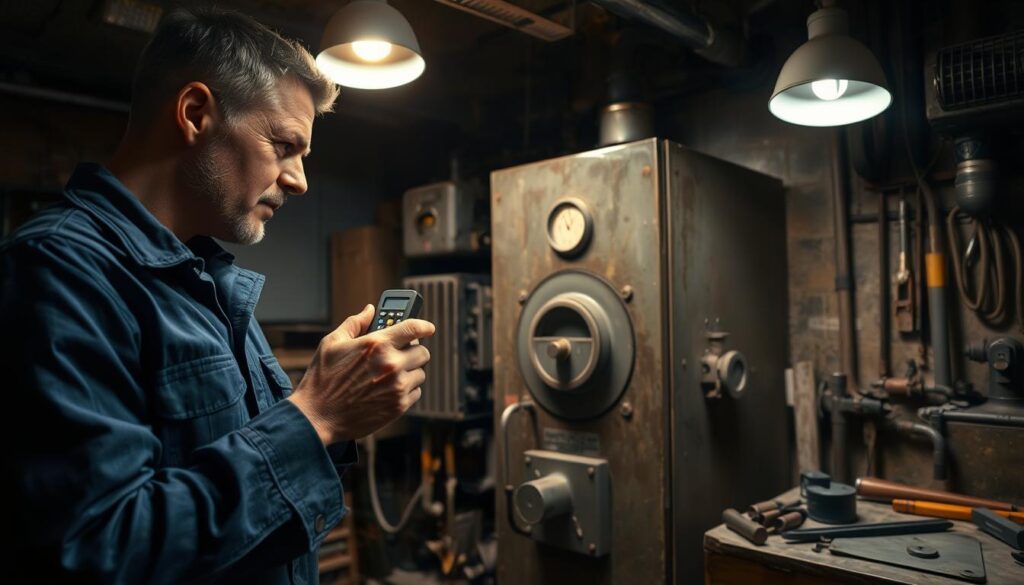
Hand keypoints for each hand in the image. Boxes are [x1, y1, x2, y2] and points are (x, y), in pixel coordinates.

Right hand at [288, 304, 434, 443]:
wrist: (317, 416)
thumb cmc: (322, 379)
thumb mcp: (332, 343)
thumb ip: (355, 323)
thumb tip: (369, 310)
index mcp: (377, 345)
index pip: (413, 328)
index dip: (424, 326)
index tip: (428, 328)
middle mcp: (391, 364)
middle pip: (422, 352)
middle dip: (413, 351)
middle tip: (400, 354)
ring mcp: (397, 387)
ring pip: (420, 373)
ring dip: (409, 372)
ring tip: (389, 374)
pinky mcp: (398, 406)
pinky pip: (416, 392)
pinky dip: (406, 389)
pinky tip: (388, 389)